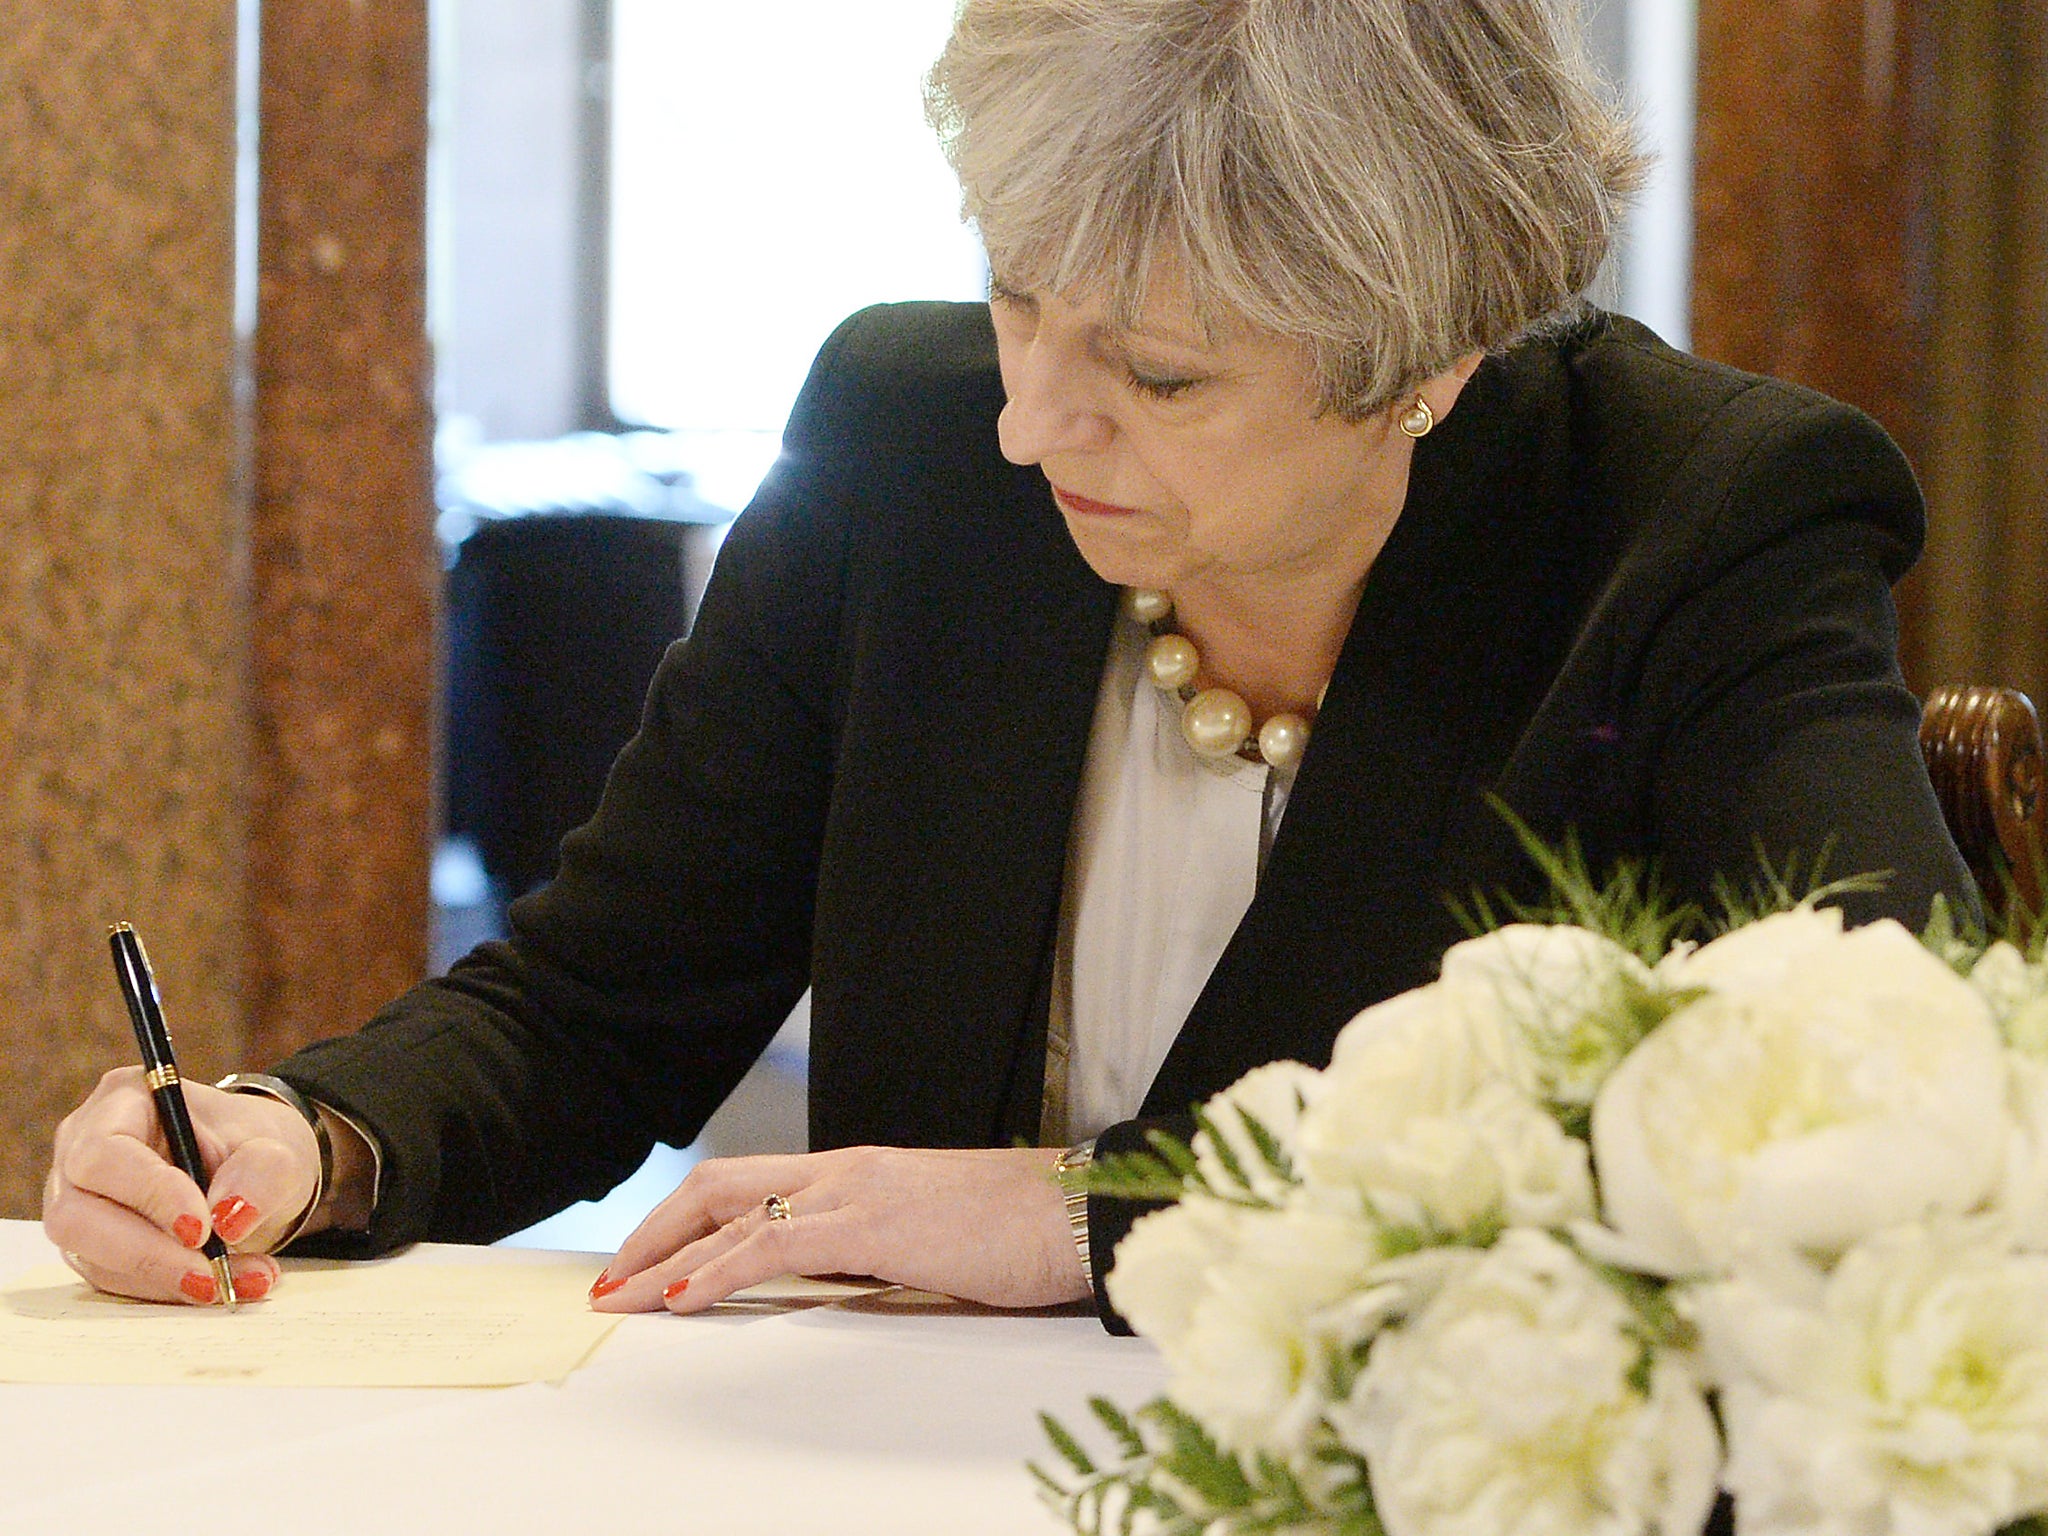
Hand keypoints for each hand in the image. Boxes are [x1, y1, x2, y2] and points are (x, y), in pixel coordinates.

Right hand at [42, 1067, 320, 1303]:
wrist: (251, 1171)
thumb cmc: (252, 1144)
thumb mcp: (277, 1147)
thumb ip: (262, 1172)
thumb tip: (228, 1218)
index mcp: (123, 1101)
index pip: (105, 1153)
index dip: (147, 1195)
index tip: (201, 1228)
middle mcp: (82, 1151)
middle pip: (77, 1214)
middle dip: (147, 1254)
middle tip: (211, 1276)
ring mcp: (80, 1202)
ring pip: (93, 1257)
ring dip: (166, 1279)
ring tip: (239, 1281)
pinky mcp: (92, 1247)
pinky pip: (116, 1280)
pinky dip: (170, 1290)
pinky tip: (225, 1286)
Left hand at [587, 1145, 1089, 1314]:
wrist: (1078, 1215)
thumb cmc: (1021, 1234)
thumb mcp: (931, 1242)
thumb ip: (876, 1253)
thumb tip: (832, 1288)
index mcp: (857, 1173)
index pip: (747, 1186)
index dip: (686, 1222)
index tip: (647, 1265)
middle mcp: (845, 1169)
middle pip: (717, 1184)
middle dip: (652, 1232)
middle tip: (610, 1280)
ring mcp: (855, 1190)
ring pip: (729, 1209)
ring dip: (664, 1256)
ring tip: (620, 1297)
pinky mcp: (872, 1223)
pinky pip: (772, 1244)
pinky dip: (718, 1270)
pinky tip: (684, 1298)